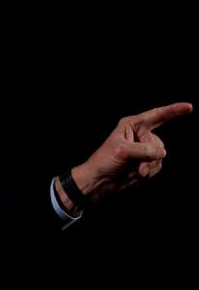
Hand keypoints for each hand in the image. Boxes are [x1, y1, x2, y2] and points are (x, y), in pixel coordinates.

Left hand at [56, 102, 192, 213]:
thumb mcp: (123, 151)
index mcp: (131, 125)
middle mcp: (140, 134)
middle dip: (149, 157)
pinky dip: (149, 172)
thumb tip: (161, 153)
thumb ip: (144, 150)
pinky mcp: (146, 162)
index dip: (173, 111)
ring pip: (160, 156)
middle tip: (136, 165)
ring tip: (134, 170)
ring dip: (148, 166)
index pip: (156, 115)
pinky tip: (137, 174)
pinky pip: (158, 166)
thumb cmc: (104, 161)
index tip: (189, 107)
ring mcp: (144, 149)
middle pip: (158, 143)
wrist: (99, 181)